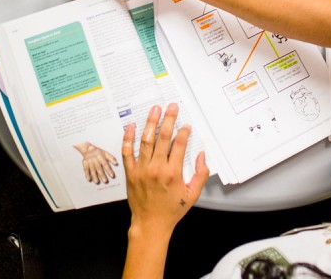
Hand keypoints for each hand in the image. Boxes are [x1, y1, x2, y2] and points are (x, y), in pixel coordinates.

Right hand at [72, 142, 119, 183]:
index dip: (109, 170)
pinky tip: (89, 179)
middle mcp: (95, 160)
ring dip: (95, 176)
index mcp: (101, 157)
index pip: (106, 164)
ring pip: (92, 170)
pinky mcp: (85, 163)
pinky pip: (86, 169)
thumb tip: (116, 163)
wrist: (88, 149)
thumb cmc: (98, 152)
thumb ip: (111, 158)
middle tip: (105, 181)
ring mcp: (90, 162)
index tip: (112, 176)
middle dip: (102, 175)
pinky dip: (87, 174)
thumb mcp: (106, 153)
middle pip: (99, 168)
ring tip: (97, 182)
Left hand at [123, 104, 208, 238]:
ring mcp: (142, 169)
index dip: (183, 132)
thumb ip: (201, 174)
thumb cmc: (172, 210)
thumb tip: (203, 156)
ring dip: (151, 123)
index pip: (179, 145)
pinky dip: (128, 138)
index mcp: (173, 173)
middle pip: (163, 137)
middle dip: (168, 119)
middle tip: (171, 106)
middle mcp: (156, 169)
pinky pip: (127, 152)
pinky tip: (131, 126)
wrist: (151, 224)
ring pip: (146, 141)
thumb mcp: (193, 195)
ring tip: (155, 109)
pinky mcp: (131, 173)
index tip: (186, 125)